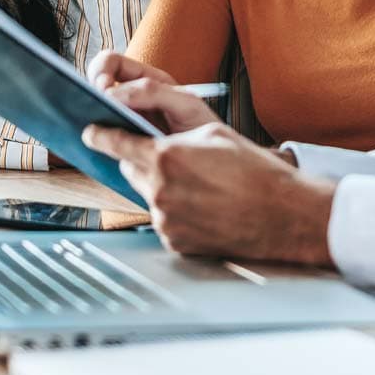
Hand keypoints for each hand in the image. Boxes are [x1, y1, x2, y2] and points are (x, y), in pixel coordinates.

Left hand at [79, 121, 336, 267]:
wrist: (285, 215)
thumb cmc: (254, 171)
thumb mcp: (211, 133)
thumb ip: (170, 133)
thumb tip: (144, 136)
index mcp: (165, 157)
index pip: (114, 142)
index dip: (100, 135)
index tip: (89, 132)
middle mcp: (159, 191)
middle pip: (130, 170)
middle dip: (142, 162)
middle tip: (171, 159)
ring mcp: (165, 220)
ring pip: (148, 196)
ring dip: (161, 188)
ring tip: (199, 186)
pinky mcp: (175, 242)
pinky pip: (164, 220)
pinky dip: (175, 211)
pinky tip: (203, 207)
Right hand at [86, 50, 219, 133]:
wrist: (216, 165)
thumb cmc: (205, 129)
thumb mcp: (185, 103)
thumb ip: (153, 91)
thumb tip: (113, 94)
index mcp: (146, 81)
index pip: (112, 63)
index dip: (101, 70)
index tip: (101, 88)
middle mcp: (133, 99)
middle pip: (97, 85)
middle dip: (89, 91)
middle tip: (93, 105)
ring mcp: (127, 122)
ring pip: (97, 113)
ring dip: (90, 115)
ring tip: (90, 123)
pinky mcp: (125, 145)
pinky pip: (103, 138)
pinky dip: (97, 138)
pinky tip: (98, 143)